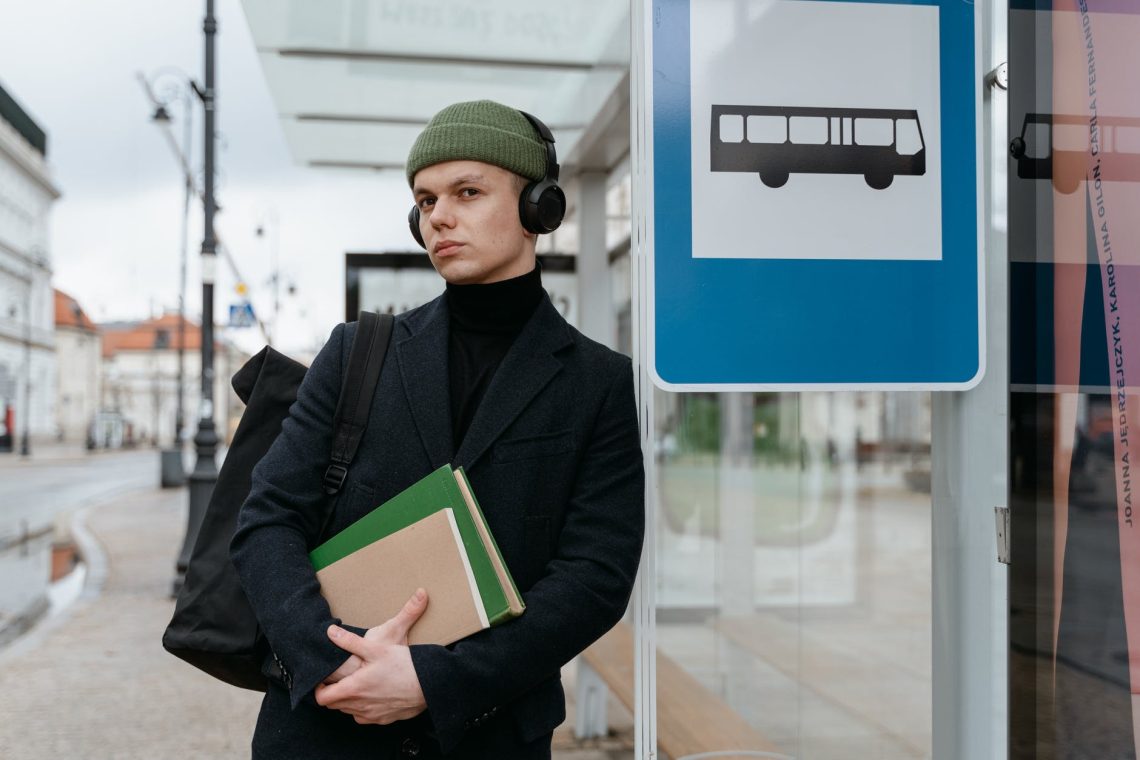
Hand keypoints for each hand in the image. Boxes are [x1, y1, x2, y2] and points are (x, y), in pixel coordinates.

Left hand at [314, 589, 429, 724]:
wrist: (429, 684)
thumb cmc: (402, 665)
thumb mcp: (375, 648)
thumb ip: (350, 641)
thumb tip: (331, 631)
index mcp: (353, 689)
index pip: (323, 698)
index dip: (319, 689)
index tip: (324, 680)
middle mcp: (359, 706)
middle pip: (334, 706)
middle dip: (333, 693)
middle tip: (340, 679)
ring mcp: (372, 715)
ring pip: (349, 712)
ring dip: (348, 700)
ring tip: (357, 684)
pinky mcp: (384, 719)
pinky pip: (365, 717)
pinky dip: (363, 708)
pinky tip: (374, 694)